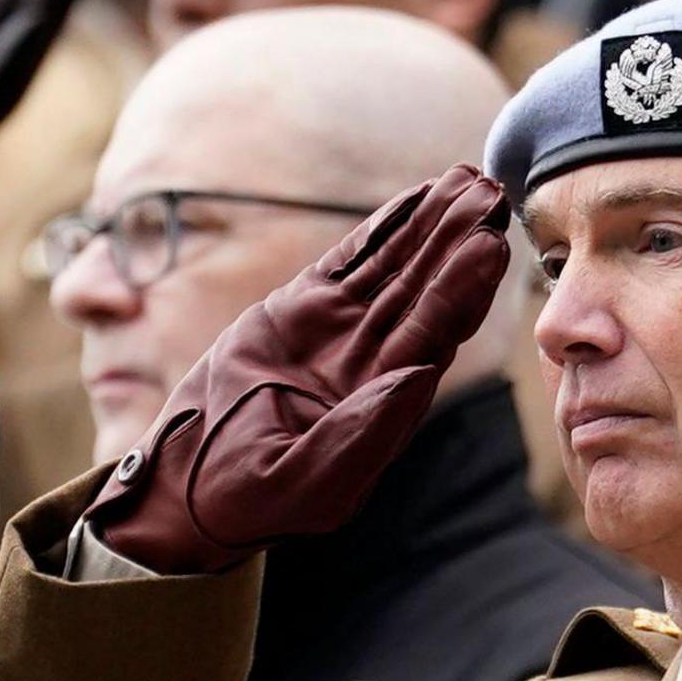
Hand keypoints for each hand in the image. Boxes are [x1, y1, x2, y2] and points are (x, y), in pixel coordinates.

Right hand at [84, 167, 513, 572]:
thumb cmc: (249, 499)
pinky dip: (383, 230)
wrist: (189, 485)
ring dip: (431, 227)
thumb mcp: (306, 484)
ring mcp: (338, 333)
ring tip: (467, 181)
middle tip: (492, 193)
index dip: (460, 290)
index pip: (433, 336)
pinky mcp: (301, 311)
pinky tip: (417, 200)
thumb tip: (417, 376)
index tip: (488, 246)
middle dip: (457, 243)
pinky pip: (350, 262)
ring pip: (395, 270)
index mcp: (384, 404)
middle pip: (425, 292)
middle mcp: (371, 362)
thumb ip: (361, 434)